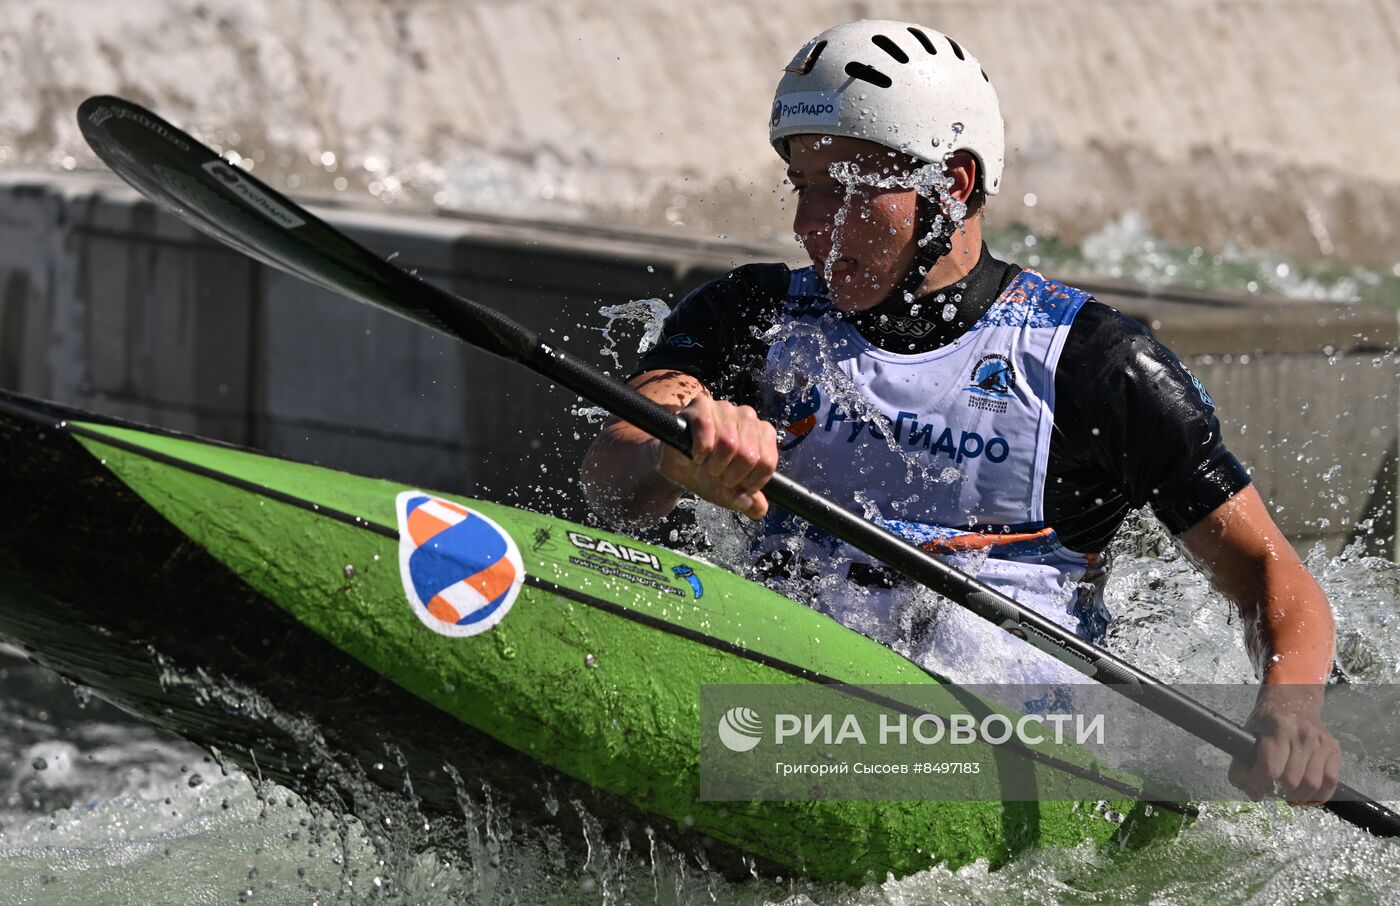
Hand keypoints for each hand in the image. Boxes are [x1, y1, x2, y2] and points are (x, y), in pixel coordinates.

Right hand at [659, 395, 778, 519]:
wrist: (679, 467)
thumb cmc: (709, 474)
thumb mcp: (731, 494)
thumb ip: (749, 502)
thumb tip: (759, 508)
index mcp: (763, 434)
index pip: (767, 462)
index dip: (751, 482)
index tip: (737, 487)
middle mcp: (748, 417)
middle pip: (748, 454)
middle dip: (730, 475)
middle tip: (718, 477)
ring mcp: (725, 408)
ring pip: (728, 442)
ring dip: (714, 464)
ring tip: (706, 467)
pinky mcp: (701, 404)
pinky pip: (706, 426)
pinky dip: (700, 448)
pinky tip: (696, 455)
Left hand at [1228, 686, 1340, 804]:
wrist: (1294, 701)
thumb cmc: (1267, 721)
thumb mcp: (1247, 734)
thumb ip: (1241, 764)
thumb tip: (1255, 795)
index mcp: (1277, 728)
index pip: (1269, 768)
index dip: (1259, 782)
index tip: (1255, 782)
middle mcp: (1302, 734)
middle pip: (1291, 780)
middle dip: (1277, 792)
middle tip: (1271, 790)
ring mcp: (1321, 743)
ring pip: (1312, 785)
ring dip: (1296, 796)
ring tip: (1286, 793)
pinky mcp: (1334, 750)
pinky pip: (1331, 782)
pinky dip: (1318, 795)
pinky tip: (1305, 794)